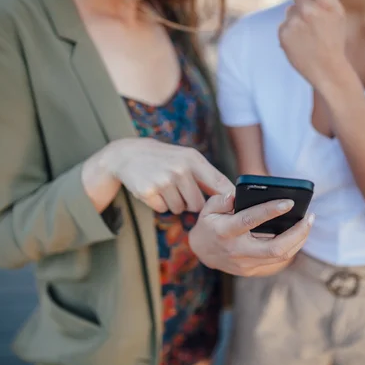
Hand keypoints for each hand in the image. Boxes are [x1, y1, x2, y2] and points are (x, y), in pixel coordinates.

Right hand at [85, 138, 233, 214]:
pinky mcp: (148, 192)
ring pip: (180, 209)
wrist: (129, 154)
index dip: (229, 198)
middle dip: (191, 202)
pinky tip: (154, 189)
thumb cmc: (166, 158)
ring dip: (175, 203)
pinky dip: (160, 204)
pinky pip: (164, 209)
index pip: (219, 183)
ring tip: (165, 186)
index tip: (235, 208)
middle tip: (180, 189)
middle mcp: (180, 169)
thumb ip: (208, 176)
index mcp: (193, 159)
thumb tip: (232, 196)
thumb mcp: (187, 158)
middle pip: (198, 204)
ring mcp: (163, 181)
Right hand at [190, 193, 314, 276]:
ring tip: (308, 223)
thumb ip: (221, 200)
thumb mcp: (208, 208)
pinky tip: (298, 234)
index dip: (270, 211)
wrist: (202, 253)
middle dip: (297, 233)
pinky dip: (290, 246)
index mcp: (225, 231)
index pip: (250, 220)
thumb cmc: (209, 224)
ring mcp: (245, 264)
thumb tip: (237, 195)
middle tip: (310, 217)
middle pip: (275, 248)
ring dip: (298, 240)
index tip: (289, 202)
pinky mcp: (251, 270)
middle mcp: (237, 250)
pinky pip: (276, 260)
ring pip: (280, 256)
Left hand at [279, 0, 346, 87]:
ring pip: (289, 10)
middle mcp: (308, 10)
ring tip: (308, 36)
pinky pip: (284, 25)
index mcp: (324, 3)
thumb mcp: (338, 14)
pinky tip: (300, 43)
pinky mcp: (283, 33)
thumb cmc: (334, 39)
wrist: (327, 69)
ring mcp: (294, 22)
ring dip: (296, 18)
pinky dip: (290, 32)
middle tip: (311, 15)